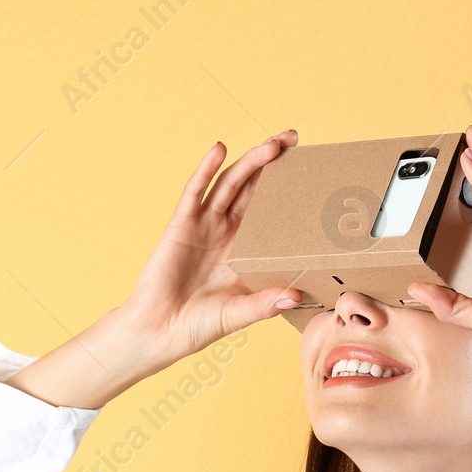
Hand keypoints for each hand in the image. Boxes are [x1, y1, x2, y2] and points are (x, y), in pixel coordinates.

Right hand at [117, 130, 303, 362]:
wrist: (159, 331)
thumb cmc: (198, 325)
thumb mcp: (239, 315)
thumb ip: (265, 304)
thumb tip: (297, 296)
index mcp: (246, 250)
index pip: (272, 210)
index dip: (288, 188)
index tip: (312, 170)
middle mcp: (227, 231)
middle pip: (253, 187)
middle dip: (273, 162)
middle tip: (294, 139)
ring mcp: (203, 225)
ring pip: (230, 184)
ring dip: (249, 161)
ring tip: (271, 144)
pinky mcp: (181, 225)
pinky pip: (195, 192)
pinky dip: (206, 169)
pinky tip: (219, 150)